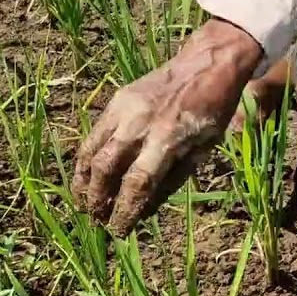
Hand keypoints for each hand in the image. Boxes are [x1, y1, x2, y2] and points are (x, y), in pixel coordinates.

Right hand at [72, 19, 263, 234]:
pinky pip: (94, 134)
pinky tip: (87, 175)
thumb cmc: (212, 111)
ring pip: (92, 151)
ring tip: (84, 202)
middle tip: (97, 219)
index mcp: (169, 139)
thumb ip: (174, 178)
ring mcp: (125, 110)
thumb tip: (145, 209)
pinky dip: (86, 158)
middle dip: (98, 199)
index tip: (119, 230)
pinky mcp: (116, 100)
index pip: (138, 184)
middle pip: (107, 169)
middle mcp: (141, 124)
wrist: (207, 64)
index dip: (125, 210)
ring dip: (84, 181)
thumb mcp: (205, 148)